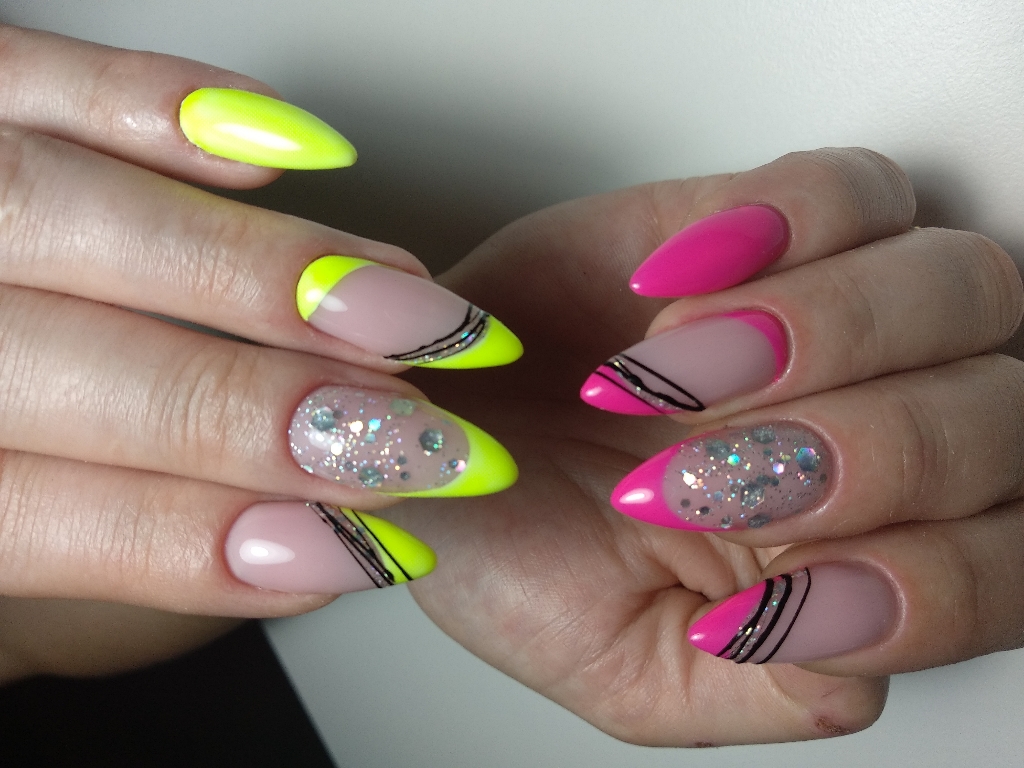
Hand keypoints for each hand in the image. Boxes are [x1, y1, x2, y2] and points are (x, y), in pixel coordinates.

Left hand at [0, 25, 521, 679]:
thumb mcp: (48, 581)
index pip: (29, 514)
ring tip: (401, 302)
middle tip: (407, 429)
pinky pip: (36, 80)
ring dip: (259, 266)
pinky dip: (161, 104)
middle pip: (61, 363)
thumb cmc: (6, 473)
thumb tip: (334, 539)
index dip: (194, 537)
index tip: (350, 543)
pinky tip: (288, 148)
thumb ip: (167, 559)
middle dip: (257, 403)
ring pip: (55, 209)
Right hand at [403, 147, 1023, 744]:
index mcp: (872, 555)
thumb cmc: (521, 541)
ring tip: (664, 371)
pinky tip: (673, 285)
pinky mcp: (771, 221)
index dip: (921, 587)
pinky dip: (785, 228)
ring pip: (955, 286)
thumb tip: (853, 673)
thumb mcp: (627, 671)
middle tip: (697, 474)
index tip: (767, 596)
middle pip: (1000, 413)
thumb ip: (756, 695)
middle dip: (859, 453)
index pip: (1002, 567)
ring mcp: (839, 314)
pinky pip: (857, 189)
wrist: (433, 429)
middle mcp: (883, 428)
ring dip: (820, 334)